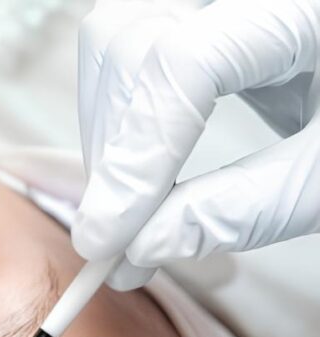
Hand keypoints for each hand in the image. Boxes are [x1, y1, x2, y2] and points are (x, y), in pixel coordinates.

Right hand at [74, 0, 319, 289]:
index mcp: (305, 8)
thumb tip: (146, 245)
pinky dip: (120, 112)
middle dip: (114, 149)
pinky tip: (136, 164)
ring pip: (115, 40)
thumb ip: (253, 206)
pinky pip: (130, 46)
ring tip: (125, 204)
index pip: (185, 64)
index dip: (137, 155)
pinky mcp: (207, 14)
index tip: (109, 240)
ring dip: (106, 130)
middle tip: (115, 236)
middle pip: (132, 44)